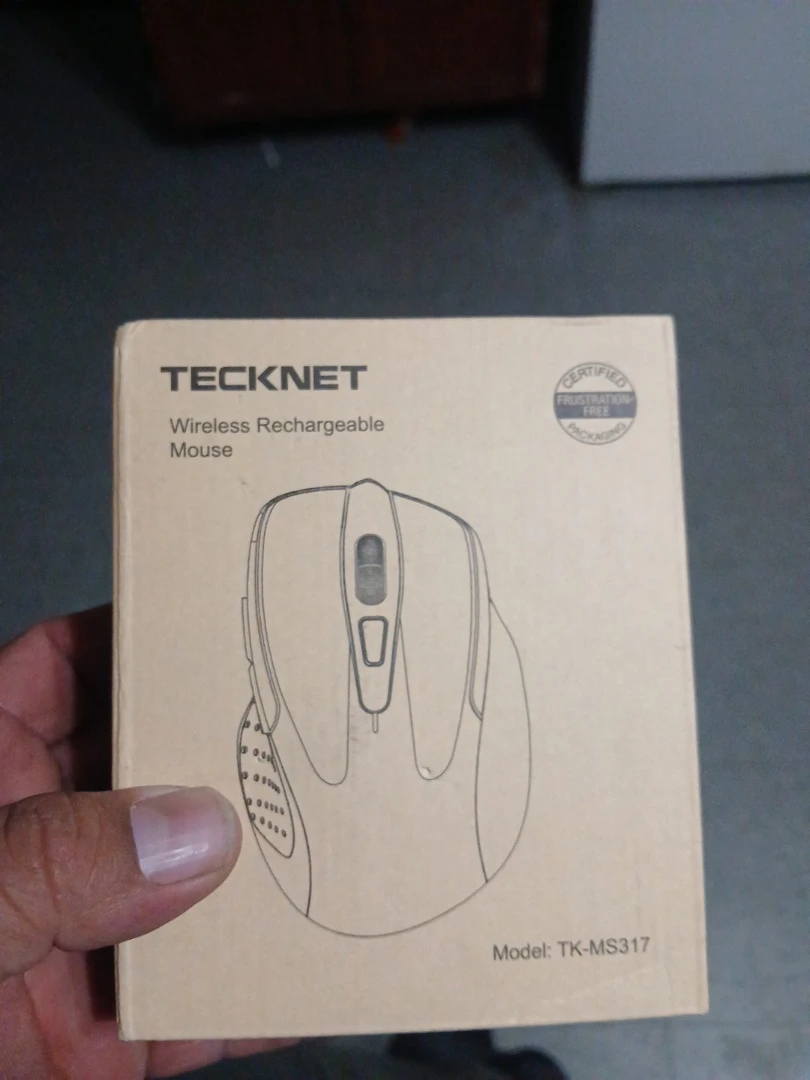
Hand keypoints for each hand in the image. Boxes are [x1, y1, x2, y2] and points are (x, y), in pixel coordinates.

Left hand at [0, 606, 292, 1078]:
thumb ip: (46, 863)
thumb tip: (194, 829)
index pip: (58, 672)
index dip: (136, 638)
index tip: (223, 630)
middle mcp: (36, 849)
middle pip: (150, 771)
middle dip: (228, 753)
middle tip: (308, 734)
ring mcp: (75, 939)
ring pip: (187, 884)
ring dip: (256, 873)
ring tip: (339, 841)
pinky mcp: (104, 1035)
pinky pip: (197, 1005)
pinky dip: (255, 997)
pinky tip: (311, 975)